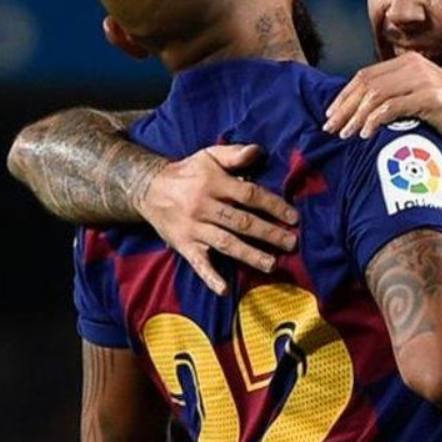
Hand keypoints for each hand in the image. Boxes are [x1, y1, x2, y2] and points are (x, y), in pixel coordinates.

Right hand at [140, 144, 299, 295]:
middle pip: (241, 222)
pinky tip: (225, 290)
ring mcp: (193, 228)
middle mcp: (203, 206)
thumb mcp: (208, 156)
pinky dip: (210, 277)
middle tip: (291, 243)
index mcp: (213, 183)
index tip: (293, 218)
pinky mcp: (184, 246)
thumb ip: (233, 154)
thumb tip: (257, 151)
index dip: (273, 205)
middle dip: (268, 233)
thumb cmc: (188, 172)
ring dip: (250, 255)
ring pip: (225, 243)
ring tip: (272, 264)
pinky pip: (198, 263)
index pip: (249, 195)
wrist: (148, 189)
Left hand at [323, 53, 441, 159]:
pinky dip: (374, 121)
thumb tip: (362, 108)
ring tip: (345, 134)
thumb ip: (397, 96)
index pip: (366, 76)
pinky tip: (366, 135)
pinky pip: (392, 107)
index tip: (331, 115)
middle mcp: (415, 66)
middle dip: (344, 107)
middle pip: (366, 84)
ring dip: (356, 117)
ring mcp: (423, 80)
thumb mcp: (419, 100)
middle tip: (330, 127)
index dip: (344, 96)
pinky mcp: (430, 97)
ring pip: (376, 96)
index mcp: (409, 63)